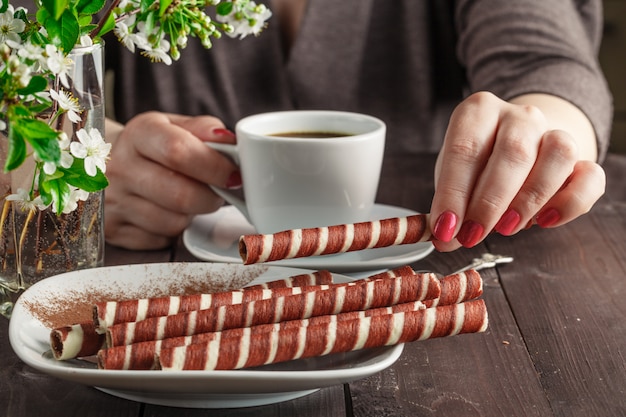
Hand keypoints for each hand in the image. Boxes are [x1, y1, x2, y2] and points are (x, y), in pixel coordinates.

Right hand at [104, 112, 239, 249]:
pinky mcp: (114, 231)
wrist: (105, 163)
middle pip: (181, 195)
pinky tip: (169, 212)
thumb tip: (231, 144)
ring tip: (190, 198)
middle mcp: (120, 167)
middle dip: (211, 198)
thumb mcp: (174, 126)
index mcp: (139, 134)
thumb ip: (204, 131)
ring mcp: (113, 202)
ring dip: (193, 215)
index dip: (214, 167)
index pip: (178, 152)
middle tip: (219, 192)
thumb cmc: (152, 145)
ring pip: (174, 223)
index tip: (234, 175)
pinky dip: (173, 230)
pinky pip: (161, 240)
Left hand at [430, 91, 605, 250]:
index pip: (464, 149)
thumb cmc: (477, 165)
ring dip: (530, 199)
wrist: (518, 148)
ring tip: (506, 228)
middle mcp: (520, 116)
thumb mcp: (454, 179)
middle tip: (472, 235)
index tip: (444, 229)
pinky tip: (545, 221)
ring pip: (558, 156)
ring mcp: (554, 131)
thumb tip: (444, 240)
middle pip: (513, 152)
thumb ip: (448, 207)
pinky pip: (590, 176)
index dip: (453, 193)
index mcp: (479, 111)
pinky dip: (570, 203)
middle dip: (489, 203)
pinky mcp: (582, 157)